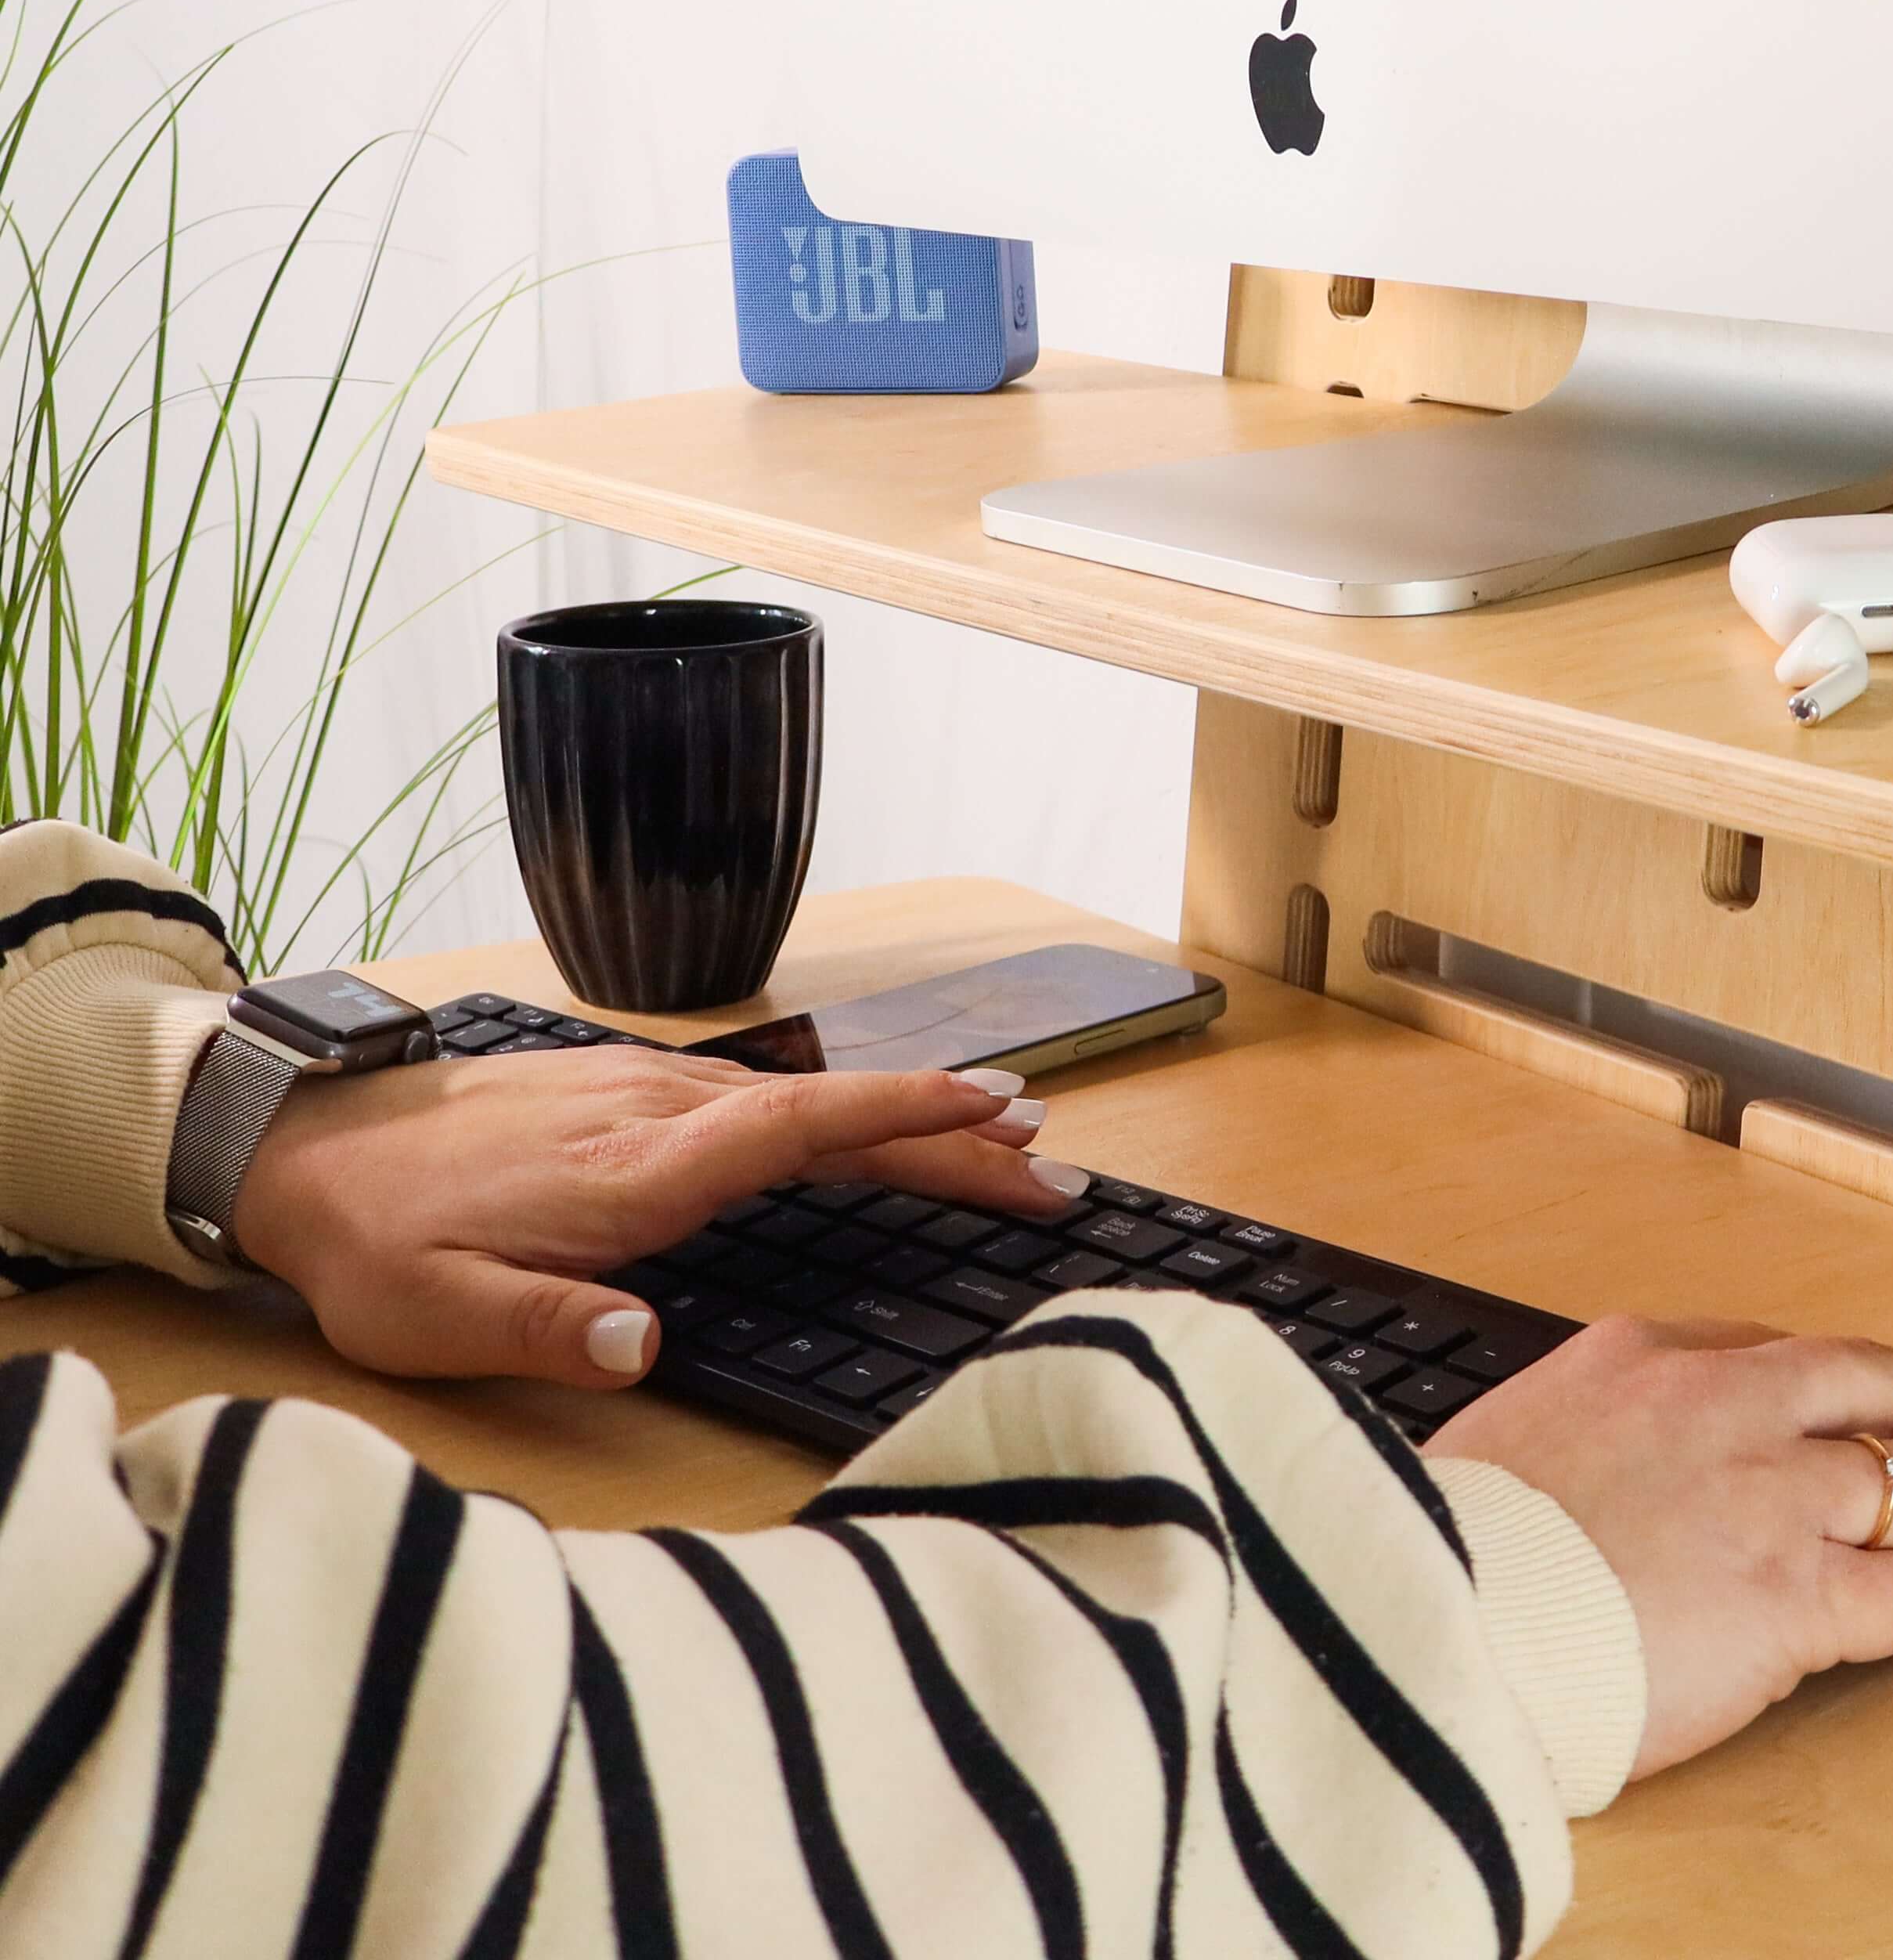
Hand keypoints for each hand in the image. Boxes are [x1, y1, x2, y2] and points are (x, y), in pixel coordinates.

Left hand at [231, 1045, 1089, 1391]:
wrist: (296, 1142)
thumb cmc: (372, 1242)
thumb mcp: (428, 1316)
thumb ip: (540, 1328)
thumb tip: (644, 1343)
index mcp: (635, 1168)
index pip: (801, 1126)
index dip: (906, 1119)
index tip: (1001, 1115)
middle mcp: (661, 1113)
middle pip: (837, 1115)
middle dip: (952, 1136)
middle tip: (1053, 1167)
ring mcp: (651, 1093)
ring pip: (813, 1104)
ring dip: (914, 1126)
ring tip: (1008, 1146)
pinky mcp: (635, 1094)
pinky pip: (774, 1101)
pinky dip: (850, 1116)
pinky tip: (880, 1133)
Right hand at [1439, 1315, 1892, 1777]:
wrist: (1440, 1618)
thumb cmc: (1450, 1551)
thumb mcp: (1509, 1445)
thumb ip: (1583, 1442)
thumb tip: (1607, 1480)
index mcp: (1641, 1357)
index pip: (1778, 1353)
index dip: (1848, 1385)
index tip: (1878, 1406)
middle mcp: (1720, 1405)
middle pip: (1877, 1386)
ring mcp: (1765, 1494)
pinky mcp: (1792, 1595)